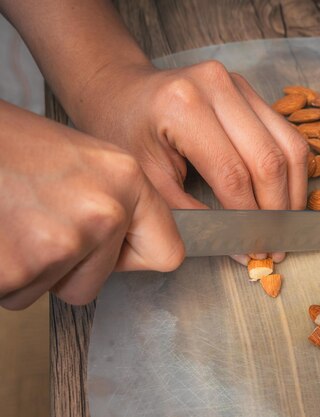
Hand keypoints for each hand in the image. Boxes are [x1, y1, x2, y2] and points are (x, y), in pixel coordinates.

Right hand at [0, 101, 183, 309]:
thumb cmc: (9, 146)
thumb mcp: (84, 160)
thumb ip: (118, 202)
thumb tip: (139, 246)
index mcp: (126, 179)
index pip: (167, 252)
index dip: (135, 257)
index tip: (118, 252)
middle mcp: (104, 211)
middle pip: (98, 281)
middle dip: (67, 267)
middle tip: (36, 222)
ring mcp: (61, 242)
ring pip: (53, 289)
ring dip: (30, 269)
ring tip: (12, 220)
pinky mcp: (17, 268)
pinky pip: (15, 295)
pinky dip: (2, 275)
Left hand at [72, 61, 309, 263]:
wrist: (120, 91)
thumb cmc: (124, 133)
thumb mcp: (146, 179)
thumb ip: (190, 214)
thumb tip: (238, 247)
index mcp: (183, 106)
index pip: (233, 174)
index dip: (249, 217)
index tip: (255, 249)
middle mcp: (217, 86)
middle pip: (270, 158)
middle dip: (278, 209)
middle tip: (276, 245)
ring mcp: (238, 84)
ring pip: (290, 144)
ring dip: (294, 190)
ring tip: (286, 223)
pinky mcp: (250, 90)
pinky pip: (287, 134)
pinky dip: (292, 169)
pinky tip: (284, 195)